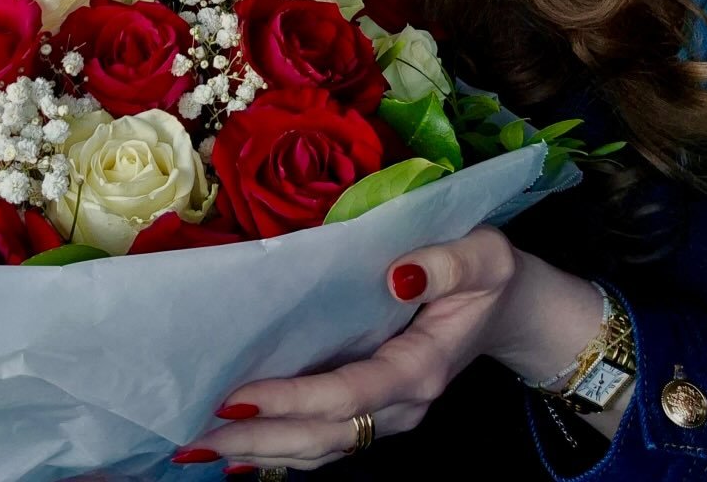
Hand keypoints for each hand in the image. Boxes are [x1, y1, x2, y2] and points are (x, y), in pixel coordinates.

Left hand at [177, 225, 586, 471]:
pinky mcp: (378, 409)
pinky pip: (327, 439)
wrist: (512, 309)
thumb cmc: (490, 275)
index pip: (346, 395)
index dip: (291, 400)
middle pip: (324, 435)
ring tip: (201, 445)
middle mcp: (401, 405)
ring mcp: (389, 414)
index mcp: (420, 368)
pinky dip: (283, 448)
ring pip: (321, 447)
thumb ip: (448, 264)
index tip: (235, 396)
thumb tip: (397, 275)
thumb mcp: (484, 255)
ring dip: (263, 451)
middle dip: (259, 438)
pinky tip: (242, 449)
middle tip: (195, 436)